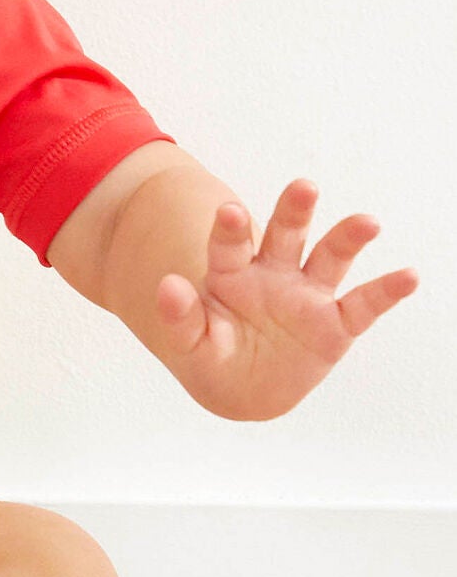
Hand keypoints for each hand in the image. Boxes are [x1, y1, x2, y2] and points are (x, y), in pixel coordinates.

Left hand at [155, 179, 418, 419]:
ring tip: (366, 222)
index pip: (230, 244)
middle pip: (285, 234)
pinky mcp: (334, 325)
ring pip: (328, 258)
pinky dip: (386, 291)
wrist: (242, 389)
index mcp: (232, 273)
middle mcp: (272, 274)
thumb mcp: (191, 344)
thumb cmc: (212, 357)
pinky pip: (363, 304)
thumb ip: (180, 316)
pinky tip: (408, 275)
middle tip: (304, 187)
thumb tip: (168, 286)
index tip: (229, 210)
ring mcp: (305, 296)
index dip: (230, 228)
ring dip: (347, 238)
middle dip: (294, 210)